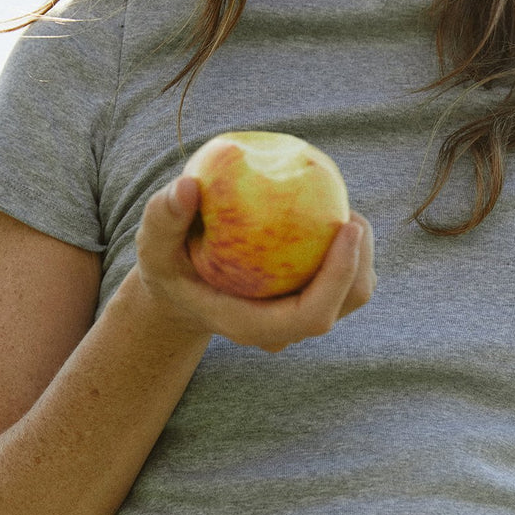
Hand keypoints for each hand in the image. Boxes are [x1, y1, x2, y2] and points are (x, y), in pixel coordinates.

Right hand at [134, 175, 375, 350]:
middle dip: (360, 260)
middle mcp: (284, 329)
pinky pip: (347, 277)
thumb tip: (188, 186)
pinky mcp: (310, 297)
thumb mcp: (152, 245)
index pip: (310, 316)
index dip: (338, 278)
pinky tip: (333, 212)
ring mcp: (300, 315)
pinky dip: (350, 248)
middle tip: (350, 212)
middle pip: (346, 303)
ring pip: (355, 292)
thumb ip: (163, 217)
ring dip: (361, 254)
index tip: (348, 228)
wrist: (181, 290)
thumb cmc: (168, 266)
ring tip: (343, 211)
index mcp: (252, 325)